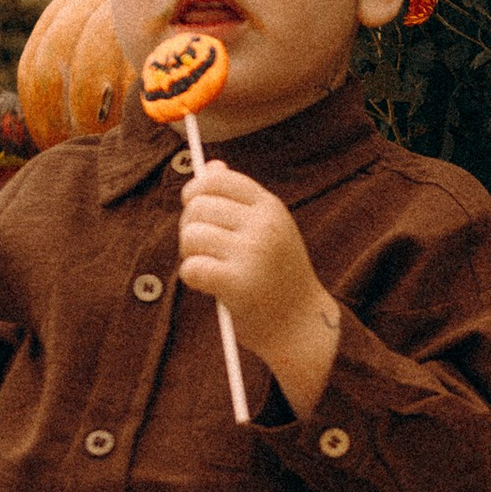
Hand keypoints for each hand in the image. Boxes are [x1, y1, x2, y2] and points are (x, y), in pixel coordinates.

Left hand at [177, 168, 341, 414]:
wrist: (301, 325)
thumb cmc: (278, 276)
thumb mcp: (267, 230)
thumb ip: (239, 199)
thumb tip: (210, 166)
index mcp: (271, 208)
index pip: (219, 179)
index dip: (197, 191)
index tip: (194, 208)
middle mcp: (264, 226)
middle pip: (198, 207)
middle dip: (190, 226)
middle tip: (202, 248)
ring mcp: (252, 254)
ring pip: (191, 236)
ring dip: (190, 254)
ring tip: (209, 267)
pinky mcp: (238, 284)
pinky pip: (191, 267)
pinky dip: (192, 277)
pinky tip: (209, 285)